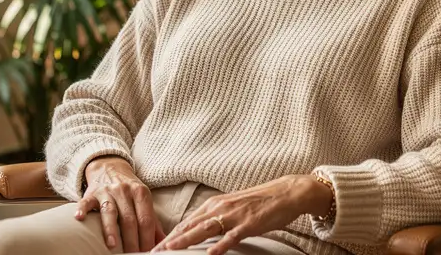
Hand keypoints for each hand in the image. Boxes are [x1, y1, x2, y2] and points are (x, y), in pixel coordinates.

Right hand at [75, 156, 166, 252]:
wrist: (110, 167)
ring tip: (112, 245)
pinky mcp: (91, 193)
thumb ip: (153, 222)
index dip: (147, 238)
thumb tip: (164, 241)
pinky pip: (86, 202)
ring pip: (110, 212)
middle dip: (132, 240)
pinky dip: (83, 210)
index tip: (147, 252)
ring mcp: (107, 192)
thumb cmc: (129, 190)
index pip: (146, 219)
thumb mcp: (143, 200)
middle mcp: (124, 191)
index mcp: (141, 193)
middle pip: (129, 219)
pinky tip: (80, 218)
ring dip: (111, 229)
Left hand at [152, 174, 332, 254]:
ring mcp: (234, 215)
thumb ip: (215, 218)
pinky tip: (210, 253)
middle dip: (170, 240)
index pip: (186, 222)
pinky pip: (231, 236)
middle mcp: (220, 207)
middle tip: (154, 251)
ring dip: (186, 240)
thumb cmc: (259, 202)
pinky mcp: (249, 223)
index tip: (155, 246)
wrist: (286, 192)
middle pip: (190, 226)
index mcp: (214, 204)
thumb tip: (198, 230)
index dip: (170, 235)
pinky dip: (220, 245)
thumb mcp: (232, 207)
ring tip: (170, 250)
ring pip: (204, 229)